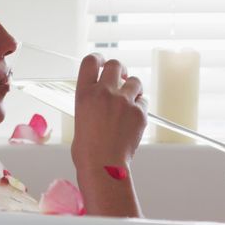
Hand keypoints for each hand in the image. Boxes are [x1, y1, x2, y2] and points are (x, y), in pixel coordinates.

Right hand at [71, 54, 147, 168]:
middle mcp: (104, 93)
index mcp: (85, 94)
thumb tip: (101, 97)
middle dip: (119, 70)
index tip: (102, 62)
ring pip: (135, 81)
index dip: (98, 59)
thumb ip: (91, 101)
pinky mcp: (139, 113)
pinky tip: (133, 118)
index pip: (91, 61)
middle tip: (121, 77)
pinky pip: (144, 102)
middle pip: (116, 65)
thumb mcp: (80, 118)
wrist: (102, 165)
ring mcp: (123, 102)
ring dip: (133, 88)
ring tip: (128, 101)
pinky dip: (140, 107)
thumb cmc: (87, 149)